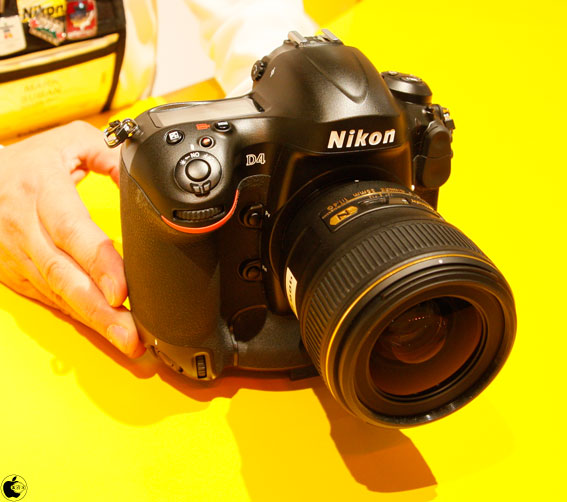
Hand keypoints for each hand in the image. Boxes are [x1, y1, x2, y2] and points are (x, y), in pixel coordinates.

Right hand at [0, 121, 143, 356]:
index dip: (97, 262)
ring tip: (128, 342)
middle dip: (100, 311)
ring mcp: (18, 255)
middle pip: (64, 276)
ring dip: (93, 322)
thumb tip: (146, 184)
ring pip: (57, 295)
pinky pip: (50, 299)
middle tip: (133, 336)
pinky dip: (77, 317)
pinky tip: (104, 330)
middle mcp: (25, 227)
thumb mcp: (70, 142)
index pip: (70, 230)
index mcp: (40, 190)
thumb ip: (111, 157)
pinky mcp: (16, 273)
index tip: (122, 291)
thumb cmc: (29, 160)